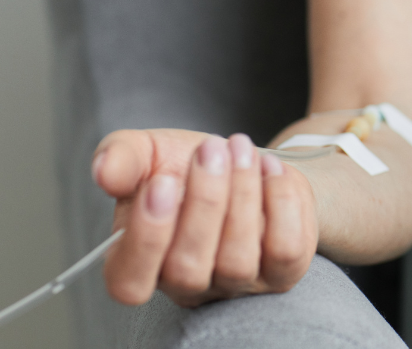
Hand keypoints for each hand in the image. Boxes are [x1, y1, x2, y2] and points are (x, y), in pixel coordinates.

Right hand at [92, 129, 317, 306]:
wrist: (246, 161)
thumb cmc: (185, 166)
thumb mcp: (147, 153)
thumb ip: (121, 159)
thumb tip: (103, 171)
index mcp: (137, 264)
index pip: (129, 283)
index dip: (146, 238)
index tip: (162, 181)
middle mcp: (187, 285)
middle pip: (188, 269)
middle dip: (203, 201)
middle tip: (212, 148)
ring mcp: (237, 284)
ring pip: (238, 259)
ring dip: (242, 194)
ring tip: (240, 149)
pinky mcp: (282, 272)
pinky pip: (285, 250)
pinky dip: (280, 202)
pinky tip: (270, 168)